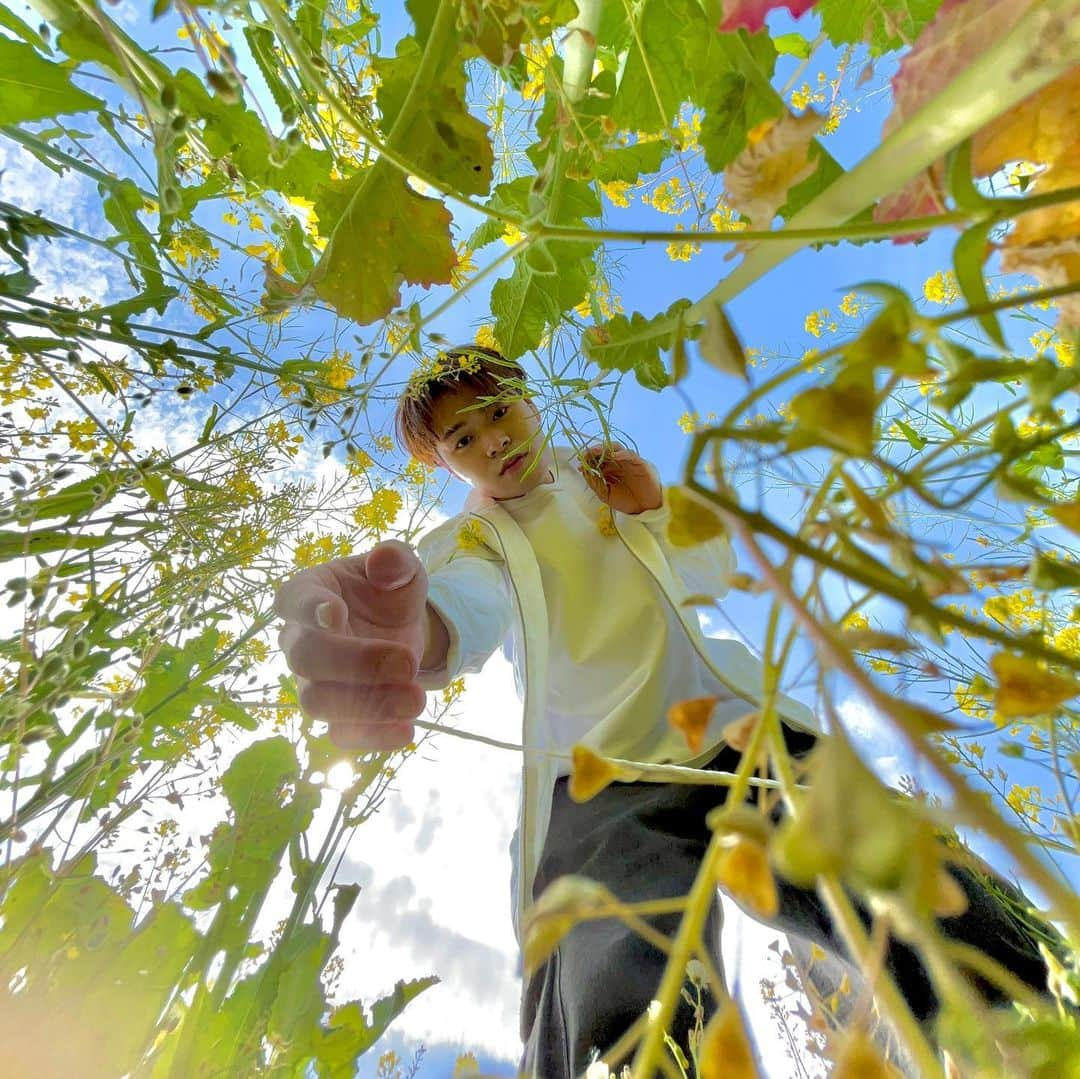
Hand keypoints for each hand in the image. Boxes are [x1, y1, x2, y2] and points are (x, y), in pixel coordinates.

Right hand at [274, 540, 428, 750]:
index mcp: (307, 594)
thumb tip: (385, 560)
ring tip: (416, 698)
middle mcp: (299, 640)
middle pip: (305, 658)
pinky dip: (372, 738)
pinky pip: (340, 735)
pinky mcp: (335, 715)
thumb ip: (396, 559)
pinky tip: (407, 731)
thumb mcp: (402, 568)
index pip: (293, 601)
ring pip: (316, 702)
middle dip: (355, 663)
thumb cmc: (388, 591)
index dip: (309, 609)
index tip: (336, 612)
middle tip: (406, 661)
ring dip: (367, 705)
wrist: (398, 628)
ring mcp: (312, 681)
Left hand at [577, 443, 662, 514]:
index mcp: (610, 469)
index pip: (597, 459)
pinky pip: (631, 455)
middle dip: (594, 451)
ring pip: (617, 449)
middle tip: (585, 455)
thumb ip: (595, 483)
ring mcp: (629, 462)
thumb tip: (583, 470)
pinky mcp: (640, 463)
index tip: (580, 463)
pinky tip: (614, 455)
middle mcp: (619, 463)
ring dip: (606, 449)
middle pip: (605, 451)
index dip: (588, 459)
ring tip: (596, 451)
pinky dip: (622, 454)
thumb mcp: (605, 494)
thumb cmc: (626, 502)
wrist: (645, 510)